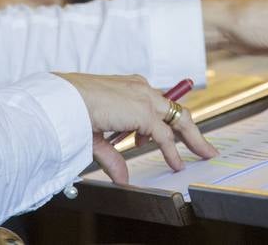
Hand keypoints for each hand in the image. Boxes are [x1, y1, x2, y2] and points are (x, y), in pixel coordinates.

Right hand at [54, 72, 216, 183]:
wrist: (64, 100)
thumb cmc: (73, 110)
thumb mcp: (97, 136)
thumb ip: (113, 157)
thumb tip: (122, 178)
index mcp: (130, 88)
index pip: (157, 105)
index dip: (165, 122)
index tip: (167, 138)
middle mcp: (142, 89)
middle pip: (176, 111)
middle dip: (191, 130)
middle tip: (202, 146)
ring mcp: (145, 99)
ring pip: (179, 119)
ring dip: (191, 138)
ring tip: (202, 153)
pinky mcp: (145, 112)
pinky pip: (164, 136)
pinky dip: (172, 151)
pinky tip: (176, 164)